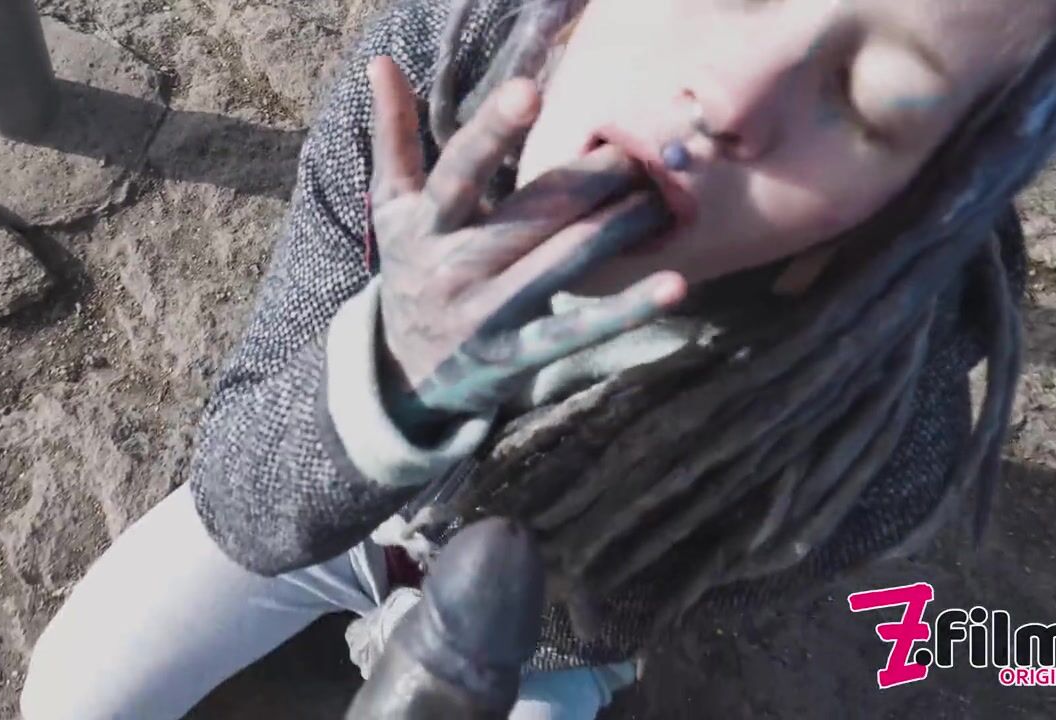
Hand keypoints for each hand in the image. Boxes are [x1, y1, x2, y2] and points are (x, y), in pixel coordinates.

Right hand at [365, 57, 686, 432]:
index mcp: (425, 225)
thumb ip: (392, 137)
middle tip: (637, 150)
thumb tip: (381, 61)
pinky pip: (577, 332)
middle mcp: (453, 268)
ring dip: (616, 228)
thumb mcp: (394, 209)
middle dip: (586, 181)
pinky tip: (674, 285)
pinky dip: (627, 311)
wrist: (402, 373)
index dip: (491, 133)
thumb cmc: (412, 269)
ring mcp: (486, 314)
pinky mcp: (516, 355)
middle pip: (529, 215)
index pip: (458, 172)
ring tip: (660, 199)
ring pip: (561, 263)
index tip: (529, 91)